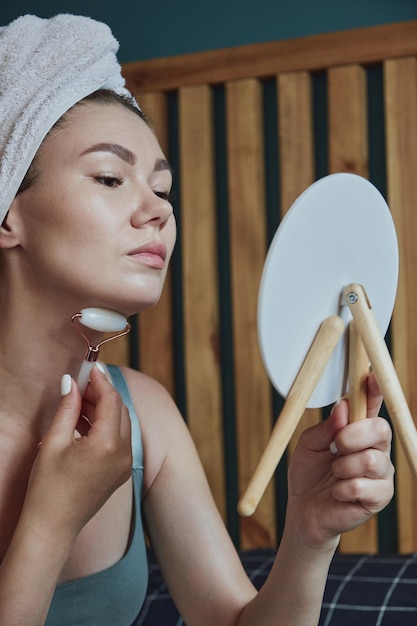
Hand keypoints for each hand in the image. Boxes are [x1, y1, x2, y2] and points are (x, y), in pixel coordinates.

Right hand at [20, 366, 131, 546]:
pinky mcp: (120, 471)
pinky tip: (84, 421)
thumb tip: (72, 382)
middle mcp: (123, 453)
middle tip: (82, 382)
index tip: (90, 367)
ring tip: (80, 399)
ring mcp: (124, 464)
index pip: (111, 400)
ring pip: (121, 423)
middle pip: (120, 409)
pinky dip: (106, 426)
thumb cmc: (47, 488)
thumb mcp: (54, 442)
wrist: (52, 528)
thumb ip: (68, 408)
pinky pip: (119, 439)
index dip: (101, 380)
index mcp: (108, 445)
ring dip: (104, 408)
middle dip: (103, 392)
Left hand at [286, 372, 393, 548]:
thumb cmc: (308, 473)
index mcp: (359, 429)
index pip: (373, 404)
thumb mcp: (309, 444)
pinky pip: (364, 487)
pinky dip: (342, 489)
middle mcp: (376, 448)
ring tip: (333, 473)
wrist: (304, 511)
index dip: (374, 388)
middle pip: (380, 429)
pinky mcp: (379, 497)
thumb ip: (326, 427)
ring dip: (344, 467)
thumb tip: (342, 407)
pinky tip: (336, 492)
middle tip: (335, 446)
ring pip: (372, 460)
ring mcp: (381, 473)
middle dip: (354, 435)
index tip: (370, 377)